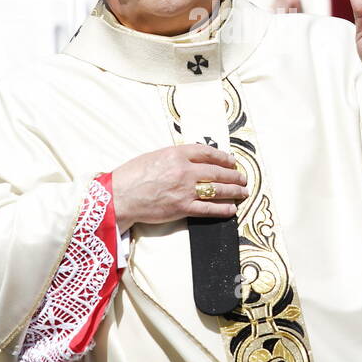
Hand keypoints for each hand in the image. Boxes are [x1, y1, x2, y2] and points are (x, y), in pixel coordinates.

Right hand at [111, 143, 247, 227]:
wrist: (119, 197)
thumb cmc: (131, 176)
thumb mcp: (154, 156)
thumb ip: (174, 157)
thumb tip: (191, 160)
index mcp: (176, 153)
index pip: (207, 152)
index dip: (223, 157)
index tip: (231, 161)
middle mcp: (184, 170)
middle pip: (217, 171)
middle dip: (233, 175)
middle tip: (242, 178)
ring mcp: (185, 190)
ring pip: (217, 189)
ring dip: (233, 191)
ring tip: (242, 192)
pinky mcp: (182, 208)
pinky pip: (209, 208)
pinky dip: (223, 209)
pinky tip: (231, 208)